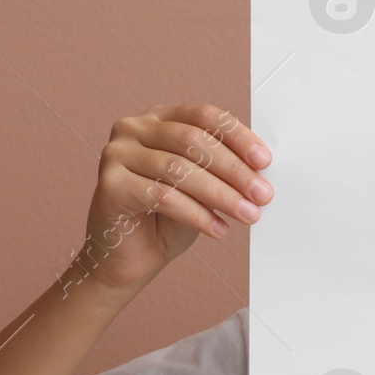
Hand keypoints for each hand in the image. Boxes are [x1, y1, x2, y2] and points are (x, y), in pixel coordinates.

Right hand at [78, 104, 272, 292]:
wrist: (130, 257)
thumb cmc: (166, 218)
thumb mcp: (202, 186)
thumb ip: (223, 170)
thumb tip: (261, 170)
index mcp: (160, 118)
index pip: (204, 116)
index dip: (238, 137)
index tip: (264, 161)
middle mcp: (134, 128)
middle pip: (193, 141)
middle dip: (234, 170)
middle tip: (262, 194)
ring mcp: (117, 154)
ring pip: (179, 169)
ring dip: (221, 195)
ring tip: (247, 214)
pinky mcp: (110, 185)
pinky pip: (162, 196)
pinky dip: (196, 214)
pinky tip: (217, 228)